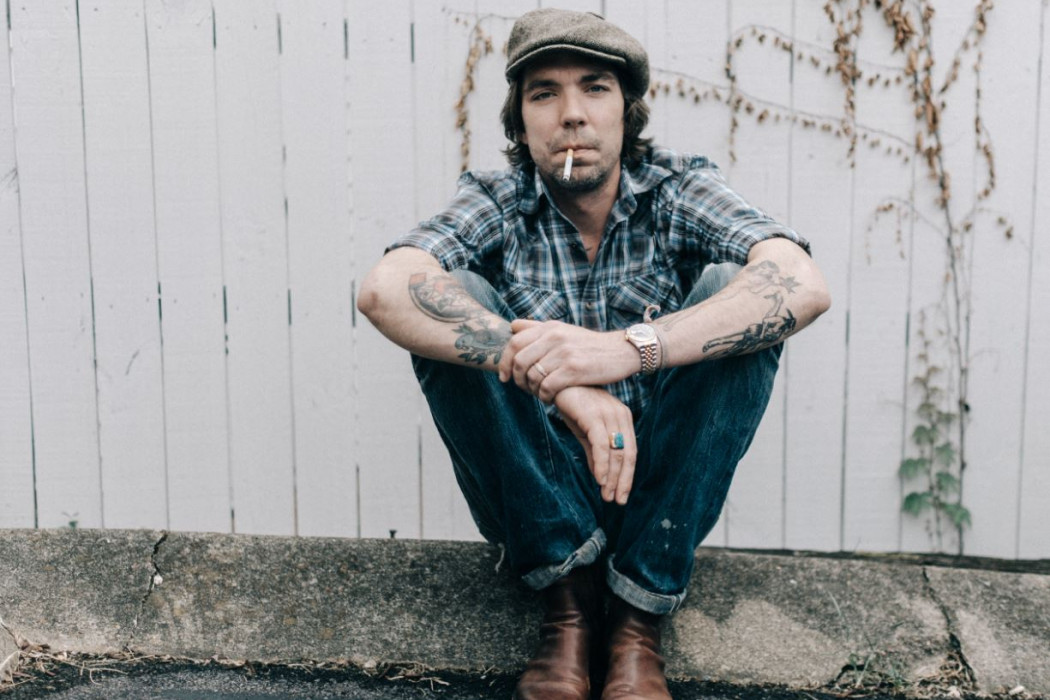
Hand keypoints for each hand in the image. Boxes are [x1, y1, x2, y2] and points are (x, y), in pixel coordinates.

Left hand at [498, 319, 638, 401]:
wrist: (622, 351)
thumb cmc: (590, 345)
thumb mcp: (564, 329)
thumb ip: (538, 328)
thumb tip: (512, 327)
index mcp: (550, 327)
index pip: (514, 342)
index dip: (504, 361)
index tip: (504, 377)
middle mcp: (555, 337)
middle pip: (520, 361)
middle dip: (516, 379)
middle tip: (522, 388)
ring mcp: (564, 353)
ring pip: (532, 376)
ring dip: (531, 390)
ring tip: (539, 394)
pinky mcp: (574, 369)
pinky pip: (547, 387)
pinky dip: (544, 396)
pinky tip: (550, 399)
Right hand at [554, 386, 635, 504]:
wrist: (555, 381)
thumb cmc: (572, 404)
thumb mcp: (585, 432)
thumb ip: (595, 452)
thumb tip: (600, 477)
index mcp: (622, 418)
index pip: (630, 452)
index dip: (627, 476)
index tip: (621, 495)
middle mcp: (620, 415)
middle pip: (628, 454)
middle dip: (622, 480)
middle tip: (617, 501)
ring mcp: (608, 414)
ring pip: (617, 452)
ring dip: (613, 477)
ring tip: (607, 495)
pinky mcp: (594, 415)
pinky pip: (601, 444)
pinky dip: (602, 464)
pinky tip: (600, 479)